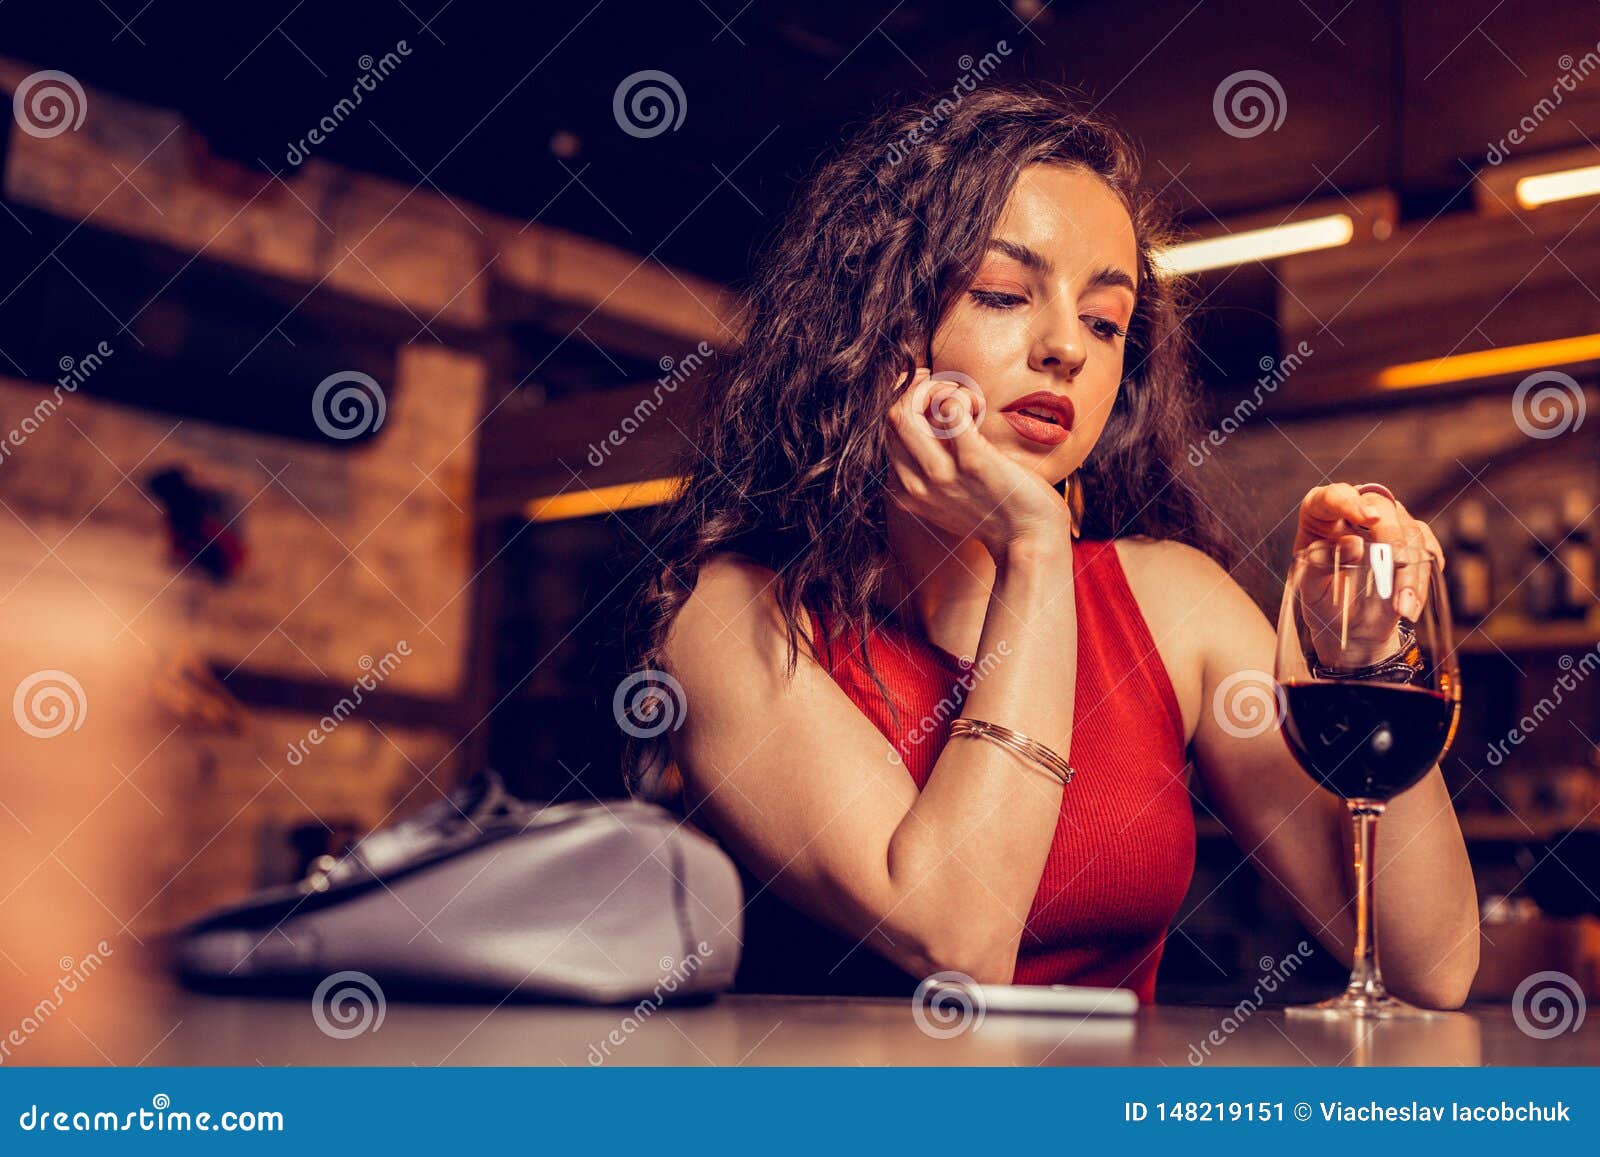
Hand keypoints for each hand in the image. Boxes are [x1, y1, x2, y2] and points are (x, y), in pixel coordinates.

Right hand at [885, 367, 1073, 561]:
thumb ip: (931, 474)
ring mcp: (942, 474)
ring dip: (939, 391)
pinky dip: (963, 397)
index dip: (909, 405)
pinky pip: (949, 409)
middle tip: (951, 392)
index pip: (887, 433)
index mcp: (908, 492)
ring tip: (967, 402)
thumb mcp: (949, 501)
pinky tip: (979, 408)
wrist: (1029, 542)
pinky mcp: (973, 462)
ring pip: (906, 411)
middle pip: (892, 417)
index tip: (932, 397)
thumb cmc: (997, 515)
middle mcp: (917, 485)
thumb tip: (930, 426)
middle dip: (919, 391)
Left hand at [1293, 482, 1444, 665]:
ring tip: (1402, 608)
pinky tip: (1413, 603)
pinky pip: (1427, 548)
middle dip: (1393, 538)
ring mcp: (1386, 523)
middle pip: (1381, 506)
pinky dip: (1423, 576)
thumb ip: (1321, 563)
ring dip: (1411, 571)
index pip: (1333, 497)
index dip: (1349, 502)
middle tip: (1397, 566)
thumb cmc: (1321, 600)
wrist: (1347, 623)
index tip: (1369, 518)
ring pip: (1410, 530)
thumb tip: (1354, 543)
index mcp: (1321, 514)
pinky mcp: (1411, 540)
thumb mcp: (1309, 588)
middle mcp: (1356, 510)